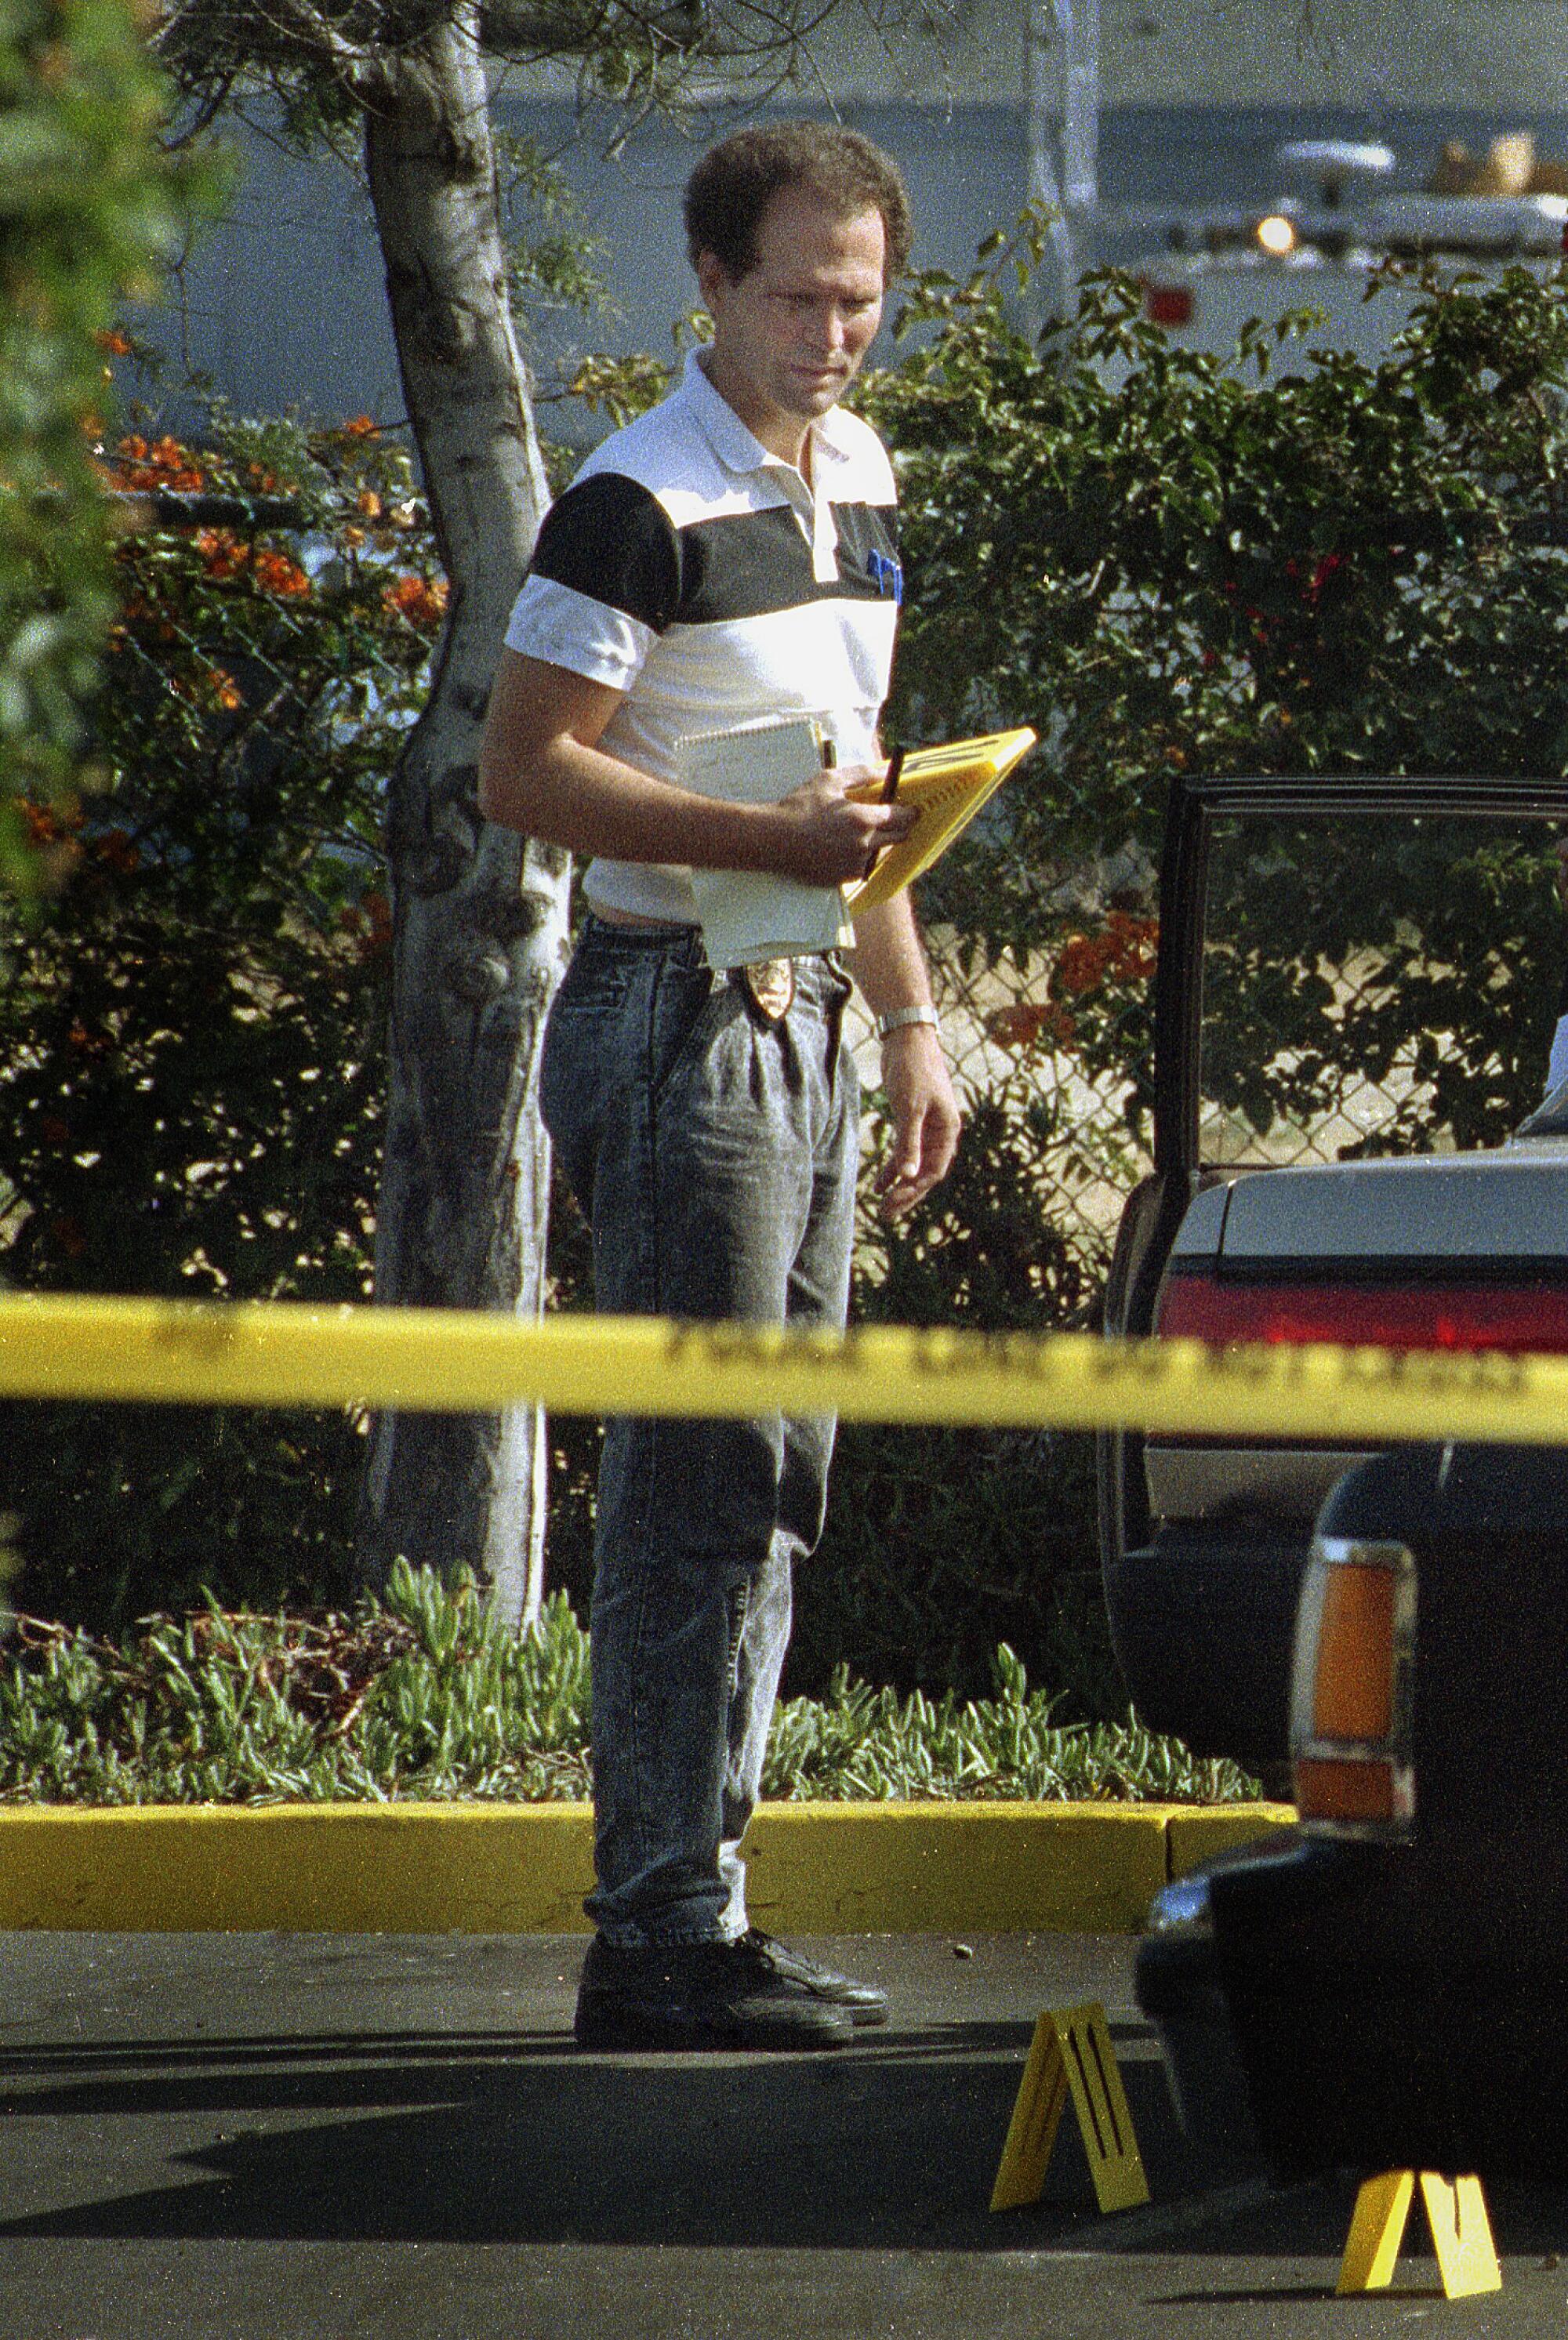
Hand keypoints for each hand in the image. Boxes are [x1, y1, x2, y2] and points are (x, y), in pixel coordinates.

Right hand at [766, 764, 916, 885]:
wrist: (773, 839)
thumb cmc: (799, 806)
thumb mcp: (829, 780)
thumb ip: (859, 774)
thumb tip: (881, 772)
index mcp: (864, 819)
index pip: (901, 816)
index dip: (911, 812)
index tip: (914, 810)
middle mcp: (864, 844)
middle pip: (898, 838)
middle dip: (902, 829)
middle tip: (899, 822)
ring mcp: (854, 864)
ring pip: (878, 854)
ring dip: (876, 844)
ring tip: (861, 834)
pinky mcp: (842, 879)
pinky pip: (860, 868)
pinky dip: (858, 858)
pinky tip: (844, 848)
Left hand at [875, 1023, 960, 1217]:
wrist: (907, 1038)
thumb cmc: (914, 1070)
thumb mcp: (910, 1108)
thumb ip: (909, 1143)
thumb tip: (907, 1176)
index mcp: (947, 1130)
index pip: (934, 1171)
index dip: (915, 1190)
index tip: (894, 1203)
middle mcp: (940, 1132)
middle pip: (925, 1172)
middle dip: (907, 1194)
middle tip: (887, 1215)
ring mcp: (926, 1127)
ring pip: (913, 1164)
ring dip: (899, 1184)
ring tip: (882, 1205)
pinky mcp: (911, 1120)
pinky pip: (904, 1151)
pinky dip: (893, 1167)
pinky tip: (879, 1183)